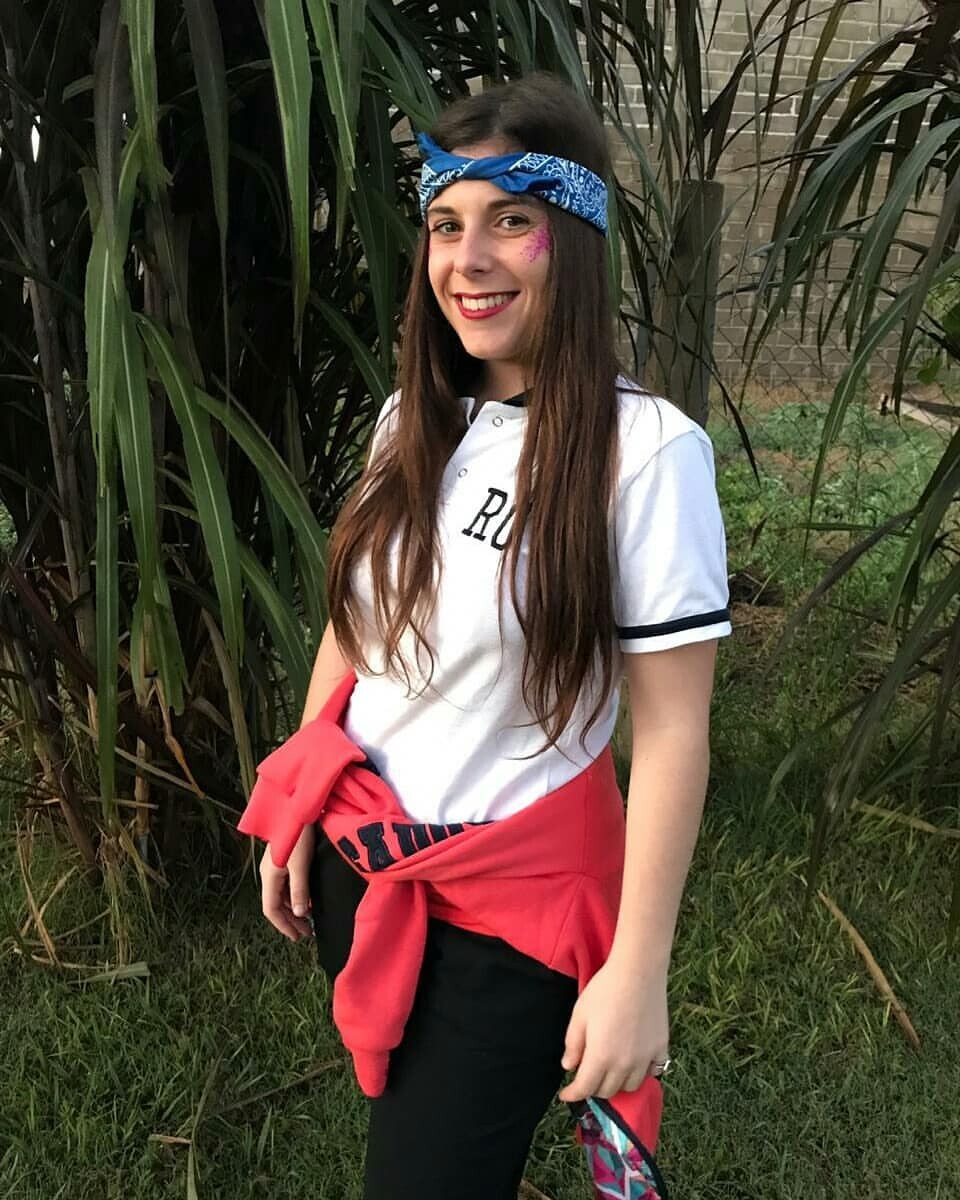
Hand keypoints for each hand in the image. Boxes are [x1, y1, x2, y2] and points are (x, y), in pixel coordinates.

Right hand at [260, 823, 315, 940]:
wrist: (297, 808)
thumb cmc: (298, 835)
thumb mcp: (300, 864)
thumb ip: (299, 889)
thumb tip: (299, 915)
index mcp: (269, 877)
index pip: (271, 910)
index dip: (284, 926)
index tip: (298, 938)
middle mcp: (270, 874)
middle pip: (277, 904)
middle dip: (291, 921)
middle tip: (307, 934)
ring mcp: (277, 866)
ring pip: (283, 895)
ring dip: (294, 909)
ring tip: (310, 920)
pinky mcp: (285, 859)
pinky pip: (288, 885)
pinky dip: (297, 896)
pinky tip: (308, 899)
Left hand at [557, 955, 668, 1101]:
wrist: (637, 972)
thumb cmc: (604, 991)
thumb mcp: (579, 1015)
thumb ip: (573, 1044)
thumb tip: (569, 1066)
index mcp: (601, 1057)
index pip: (585, 1088)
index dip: (573, 1094)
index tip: (566, 1095)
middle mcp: (625, 1064)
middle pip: (608, 1091)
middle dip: (593, 1088)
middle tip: (586, 1076)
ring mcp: (646, 1058)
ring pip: (630, 1086)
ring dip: (617, 1083)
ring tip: (610, 1071)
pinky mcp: (661, 1048)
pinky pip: (653, 1072)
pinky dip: (641, 1073)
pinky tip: (634, 1063)